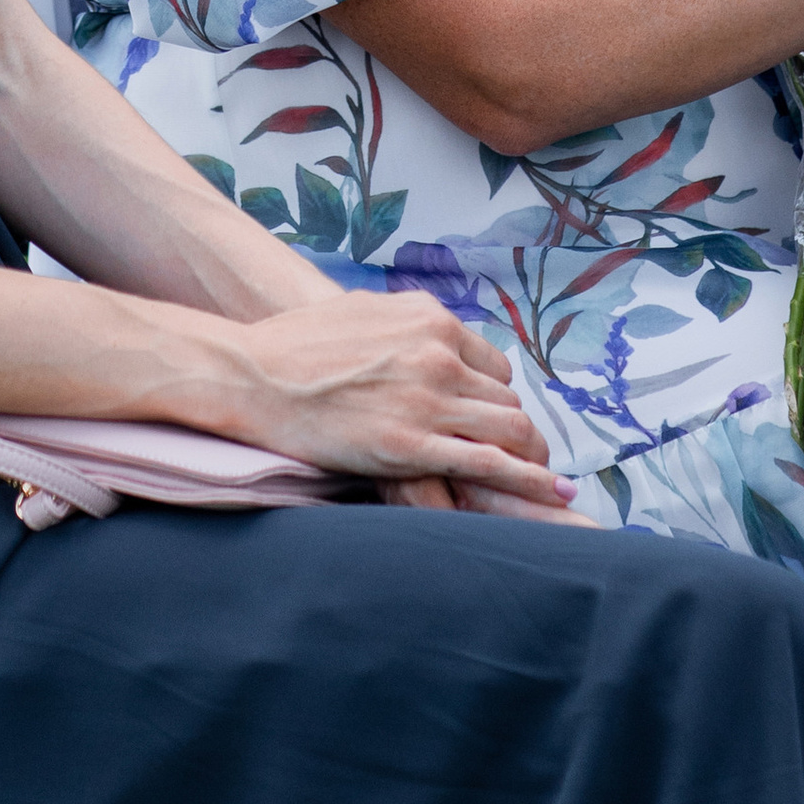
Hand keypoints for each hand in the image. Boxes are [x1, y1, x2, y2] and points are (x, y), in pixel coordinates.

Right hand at [231, 293, 571, 510]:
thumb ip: (409, 324)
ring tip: (545, 484)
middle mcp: (439, 356)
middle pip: (505, 399)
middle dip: (517, 434)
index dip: (497, 400)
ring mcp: (427, 401)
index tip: (495, 424)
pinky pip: (486, 463)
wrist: (254, 373)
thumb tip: (430, 331)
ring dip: (530, 458)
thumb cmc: (298, 344)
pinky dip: (525, 479)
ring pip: (508, 429)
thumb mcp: (367, 310)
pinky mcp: (410, 446)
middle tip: (527, 462)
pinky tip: (550, 493)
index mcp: (431, 321)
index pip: (494, 366)